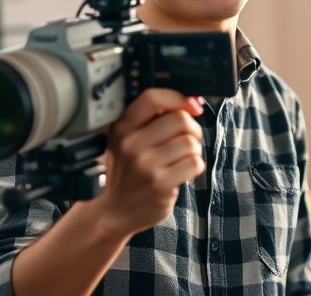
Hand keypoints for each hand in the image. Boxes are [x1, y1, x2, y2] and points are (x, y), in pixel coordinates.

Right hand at [90, 89, 204, 237]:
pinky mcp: (160, 185)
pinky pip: (194, 163)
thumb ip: (151, 120)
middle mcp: (131, 144)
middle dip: (192, 128)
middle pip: (180, 120)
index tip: (191, 106)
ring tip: (181, 159)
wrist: (115, 212)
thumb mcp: (126, 140)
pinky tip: (182, 172)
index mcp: (121, 128)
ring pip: (190, 143)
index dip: (178, 98)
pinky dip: (195, 166)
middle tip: (187, 140)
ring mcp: (145, 166)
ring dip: (194, 150)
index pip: (152, 98)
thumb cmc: (128, 171)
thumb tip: (193, 103)